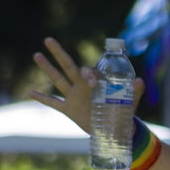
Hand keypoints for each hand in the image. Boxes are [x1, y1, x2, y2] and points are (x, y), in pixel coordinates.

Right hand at [29, 37, 144, 134]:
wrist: (115, 129)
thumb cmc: (123, 112)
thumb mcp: (130, 101)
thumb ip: (135, 91)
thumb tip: (140, 80)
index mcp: (96, 83)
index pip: (87, 71)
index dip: (88, 74)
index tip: (92, 82)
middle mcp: (82, 86)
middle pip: (68, 66)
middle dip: (59, 53)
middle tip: (48, 40)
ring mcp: (74, 97)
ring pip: (58, 80)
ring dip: (47, 68)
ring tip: (36, 55)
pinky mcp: (69, 109)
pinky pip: (53, 102)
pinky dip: (42, 98)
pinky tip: (30, 92)